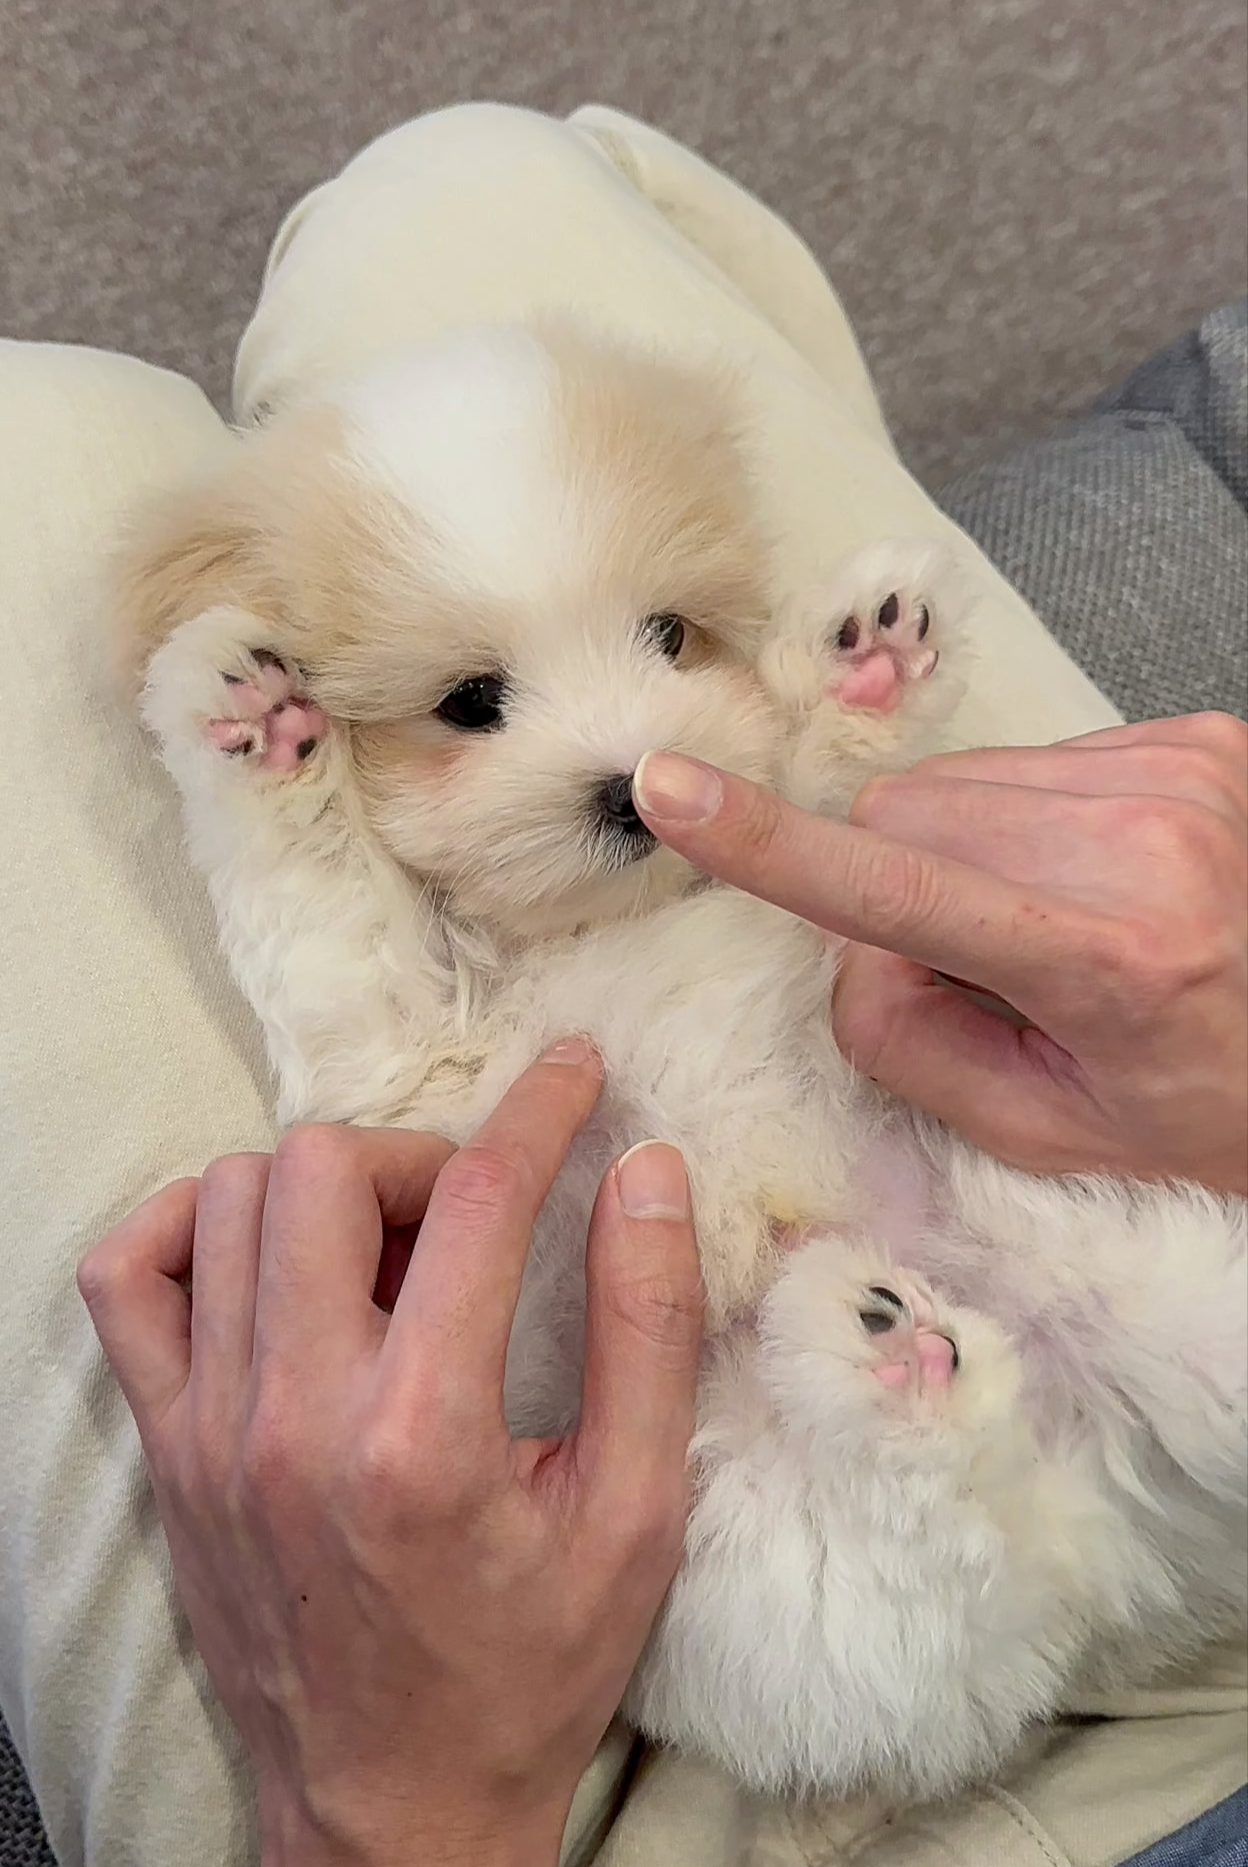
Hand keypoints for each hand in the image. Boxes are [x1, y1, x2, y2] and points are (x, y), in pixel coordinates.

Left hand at [77, 1040, 703, 1866]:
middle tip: (472, 1213)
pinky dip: (191, 1228)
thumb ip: (648, 1334)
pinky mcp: (166, 1449)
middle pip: (322, 1167)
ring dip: (320, 1188)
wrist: (390, 1814)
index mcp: (424, 1437)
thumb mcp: (637, 1518)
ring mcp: (210, 1431)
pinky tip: (266, 1259)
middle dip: (417, 1154)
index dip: (538, 1110)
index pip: (474, 1200)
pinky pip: (127, 1276)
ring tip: (386, 1256)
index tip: (573, 1071)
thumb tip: (649, 1170)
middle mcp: (294, 1417)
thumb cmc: (530, 1674)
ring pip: (227, 1199)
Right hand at [634, 713, 1247, 1192]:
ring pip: (959, 783)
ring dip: (965, 852)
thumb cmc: (1204, 1108)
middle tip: (983, 972)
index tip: (671, 791)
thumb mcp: (1046, 1129)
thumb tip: (855, 942)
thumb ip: (911, 1043)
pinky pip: (1032, 763)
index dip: (770, 845)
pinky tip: (1095, 883)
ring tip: (1057, 925)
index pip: (898, 888)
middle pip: (907, 817)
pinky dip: (1030, 825)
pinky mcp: (1195, 737)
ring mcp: (1178, 774)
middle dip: (899, 887)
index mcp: (1110, 958)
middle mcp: (1145, 841)